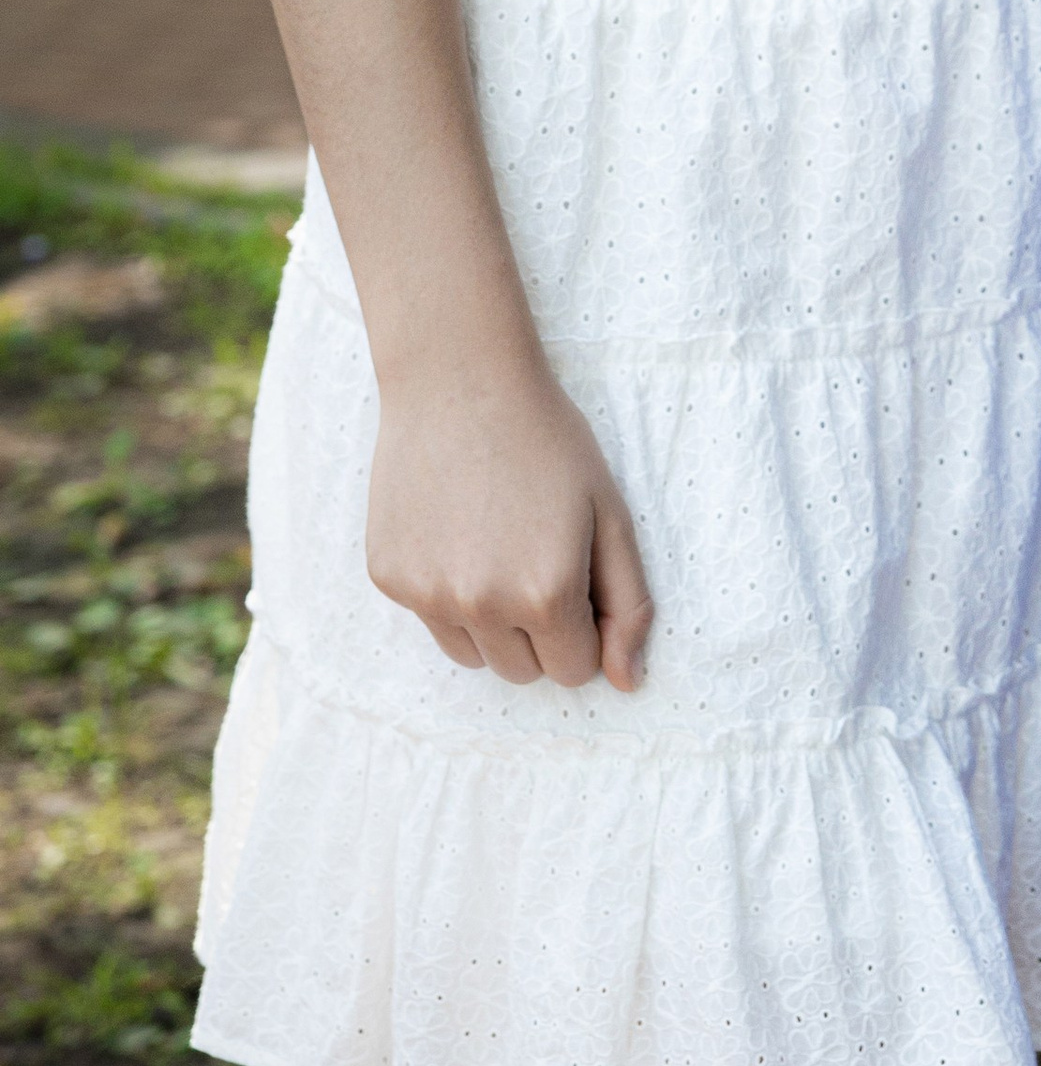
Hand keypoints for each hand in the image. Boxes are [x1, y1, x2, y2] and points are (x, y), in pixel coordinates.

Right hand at [367, 353, 653, 692]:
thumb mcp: (609, 514)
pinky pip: (431, 620)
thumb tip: (628, 683)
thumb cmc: (548, 443)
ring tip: (498, 544)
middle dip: (541, 631)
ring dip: (493, 622)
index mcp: (546, 593)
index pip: (575, 670)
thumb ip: (628, 604)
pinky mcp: (389, 578)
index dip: (585, 627)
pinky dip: (448, 593)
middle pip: (524, 672)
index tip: (578, 577)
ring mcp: (428, 595)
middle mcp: (482, 606)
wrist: (461, 382)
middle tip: (538, 555)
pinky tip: (457, 530)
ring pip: (475, 656)